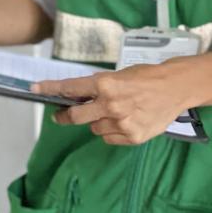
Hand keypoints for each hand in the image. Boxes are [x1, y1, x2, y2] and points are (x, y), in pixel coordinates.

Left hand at [35, 62, 191, 145]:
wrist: (176, 87)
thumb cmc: (148, 76)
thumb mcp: (121, 75)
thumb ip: (99, 88)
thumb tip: (78, 98)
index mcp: (106, 85)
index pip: (71, 88)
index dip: (51, 89)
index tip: (35, 88)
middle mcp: (110, 105)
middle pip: (75, 117)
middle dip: (65, 115)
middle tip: (62, 114)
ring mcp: (121, 123)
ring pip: (94, 128)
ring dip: (98, 121)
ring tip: (117, 111)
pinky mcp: (131, 137)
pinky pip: (110, 137)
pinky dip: (113, 131)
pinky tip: (127, 120)